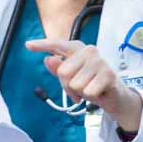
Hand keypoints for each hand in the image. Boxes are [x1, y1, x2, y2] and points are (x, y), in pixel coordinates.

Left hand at [26, 39, 142, 130]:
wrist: (114, 95)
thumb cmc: (90, 83)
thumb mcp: (71, 78)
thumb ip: (58, 69)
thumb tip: (47, 60)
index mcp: (77, 48)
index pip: (57, 44)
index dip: (42, 45)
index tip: (27, 45)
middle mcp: (89, 50)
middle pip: (63, 72)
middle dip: (67, 85)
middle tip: (79, 87)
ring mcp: (100, 61)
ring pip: (75, 83)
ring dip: (80, 92)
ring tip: (89, 89)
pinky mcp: (109, 74)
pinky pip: (87, 91)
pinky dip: (90, 97)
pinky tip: (97, 93)